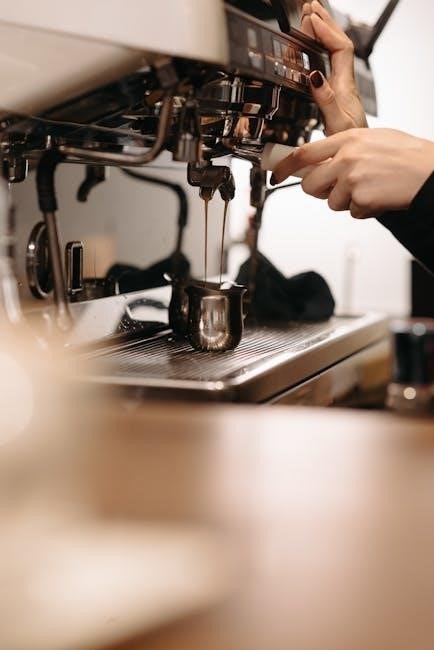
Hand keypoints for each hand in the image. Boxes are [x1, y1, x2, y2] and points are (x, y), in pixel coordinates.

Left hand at [271, 128, 433, 217]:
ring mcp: (352, 179)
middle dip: (319, 191)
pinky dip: (365, 209)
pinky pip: (353, 212)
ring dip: (348, 201)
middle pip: (309, 185)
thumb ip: (345, 148)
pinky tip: (380, 196)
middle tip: (336, 188)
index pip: (304, 153)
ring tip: (370, 188)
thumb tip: (323, 159)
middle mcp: (346, 158)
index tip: (275, 174)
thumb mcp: (373, 139)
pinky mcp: (361, 199)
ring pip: (331, 202)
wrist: (429, 172)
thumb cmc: (407, 155)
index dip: (285, 167)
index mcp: (347, 139)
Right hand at [300, 1, 366, 133]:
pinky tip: (309, 50)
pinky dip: (317, 51)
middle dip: (323, 23)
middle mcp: (342, 84)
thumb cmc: (349, 144)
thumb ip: (325, 100)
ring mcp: (338, 88)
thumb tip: (313, 75)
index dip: (326, 31)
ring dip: (321, 33)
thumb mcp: (335, 123)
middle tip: (309, 7)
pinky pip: (326, 64)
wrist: (354, 157)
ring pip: (332, 52)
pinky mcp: (333, 95)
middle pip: (337, 43)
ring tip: (309, 19)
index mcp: (343, 86)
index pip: (339, 48)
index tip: (310, 19)